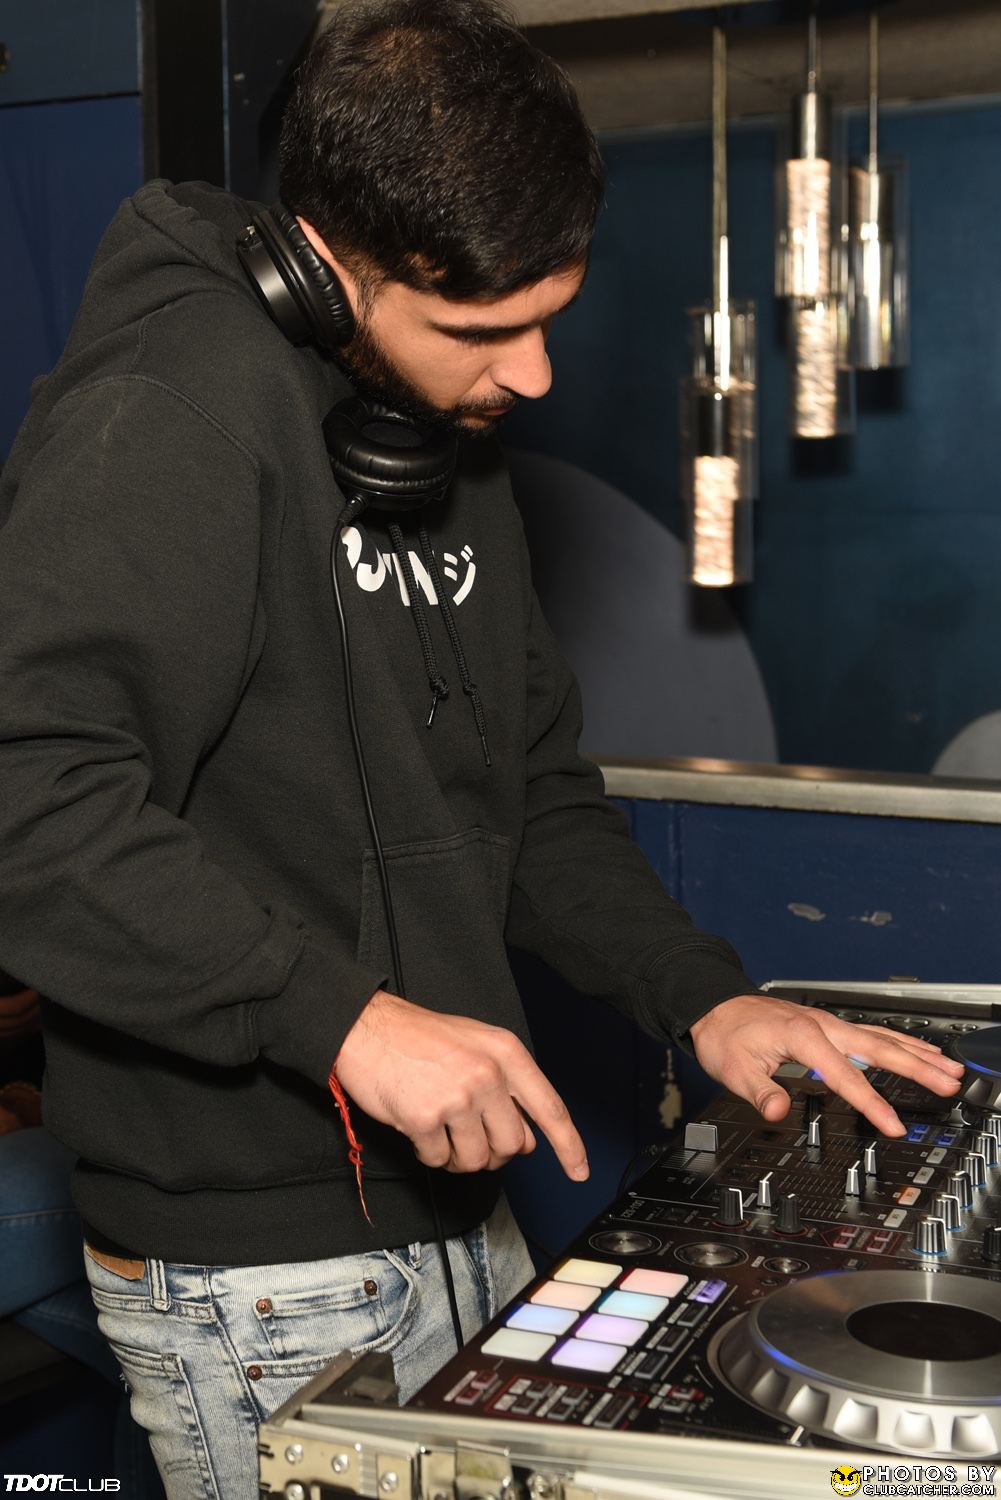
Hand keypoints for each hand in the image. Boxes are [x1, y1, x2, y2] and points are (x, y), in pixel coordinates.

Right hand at [335, 989, 589, 1179]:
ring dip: (457, 1156)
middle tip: (468, 1135)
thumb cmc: (419, 1038)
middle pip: (511, 1146)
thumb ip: (508, 1089)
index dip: (569, 1145)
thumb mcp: (476, 1046)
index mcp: (506, 1053)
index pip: (550, 1108)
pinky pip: (438, 1161)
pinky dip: (428, 1153)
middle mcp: (487, 1074)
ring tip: (440, 1129)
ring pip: (476, 1160)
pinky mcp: (424, 1117)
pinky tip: (418, 1127)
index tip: (579, 1172)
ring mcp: (457, 1097)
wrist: (366, 1028)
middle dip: (491, 1152)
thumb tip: (526, 1141)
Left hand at [688, 993, 964, 1135]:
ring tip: (949, 1066)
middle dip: (917, 1067)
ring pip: (881, 1036)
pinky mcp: (826, 1025)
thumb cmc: (725, 1035)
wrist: (714, 1006)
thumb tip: (778, 1112)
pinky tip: (914, 1048)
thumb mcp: (733, 1069)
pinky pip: (870, 1032)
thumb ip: (761, 1092)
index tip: (894, 1126)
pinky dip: (898, 1041)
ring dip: (916, 1051)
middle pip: (879, 1047)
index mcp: (803, 1037)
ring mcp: (827, 1023)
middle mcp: (822, 1026)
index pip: (846, 1077)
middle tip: (950, 1082)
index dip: (873, 1104)